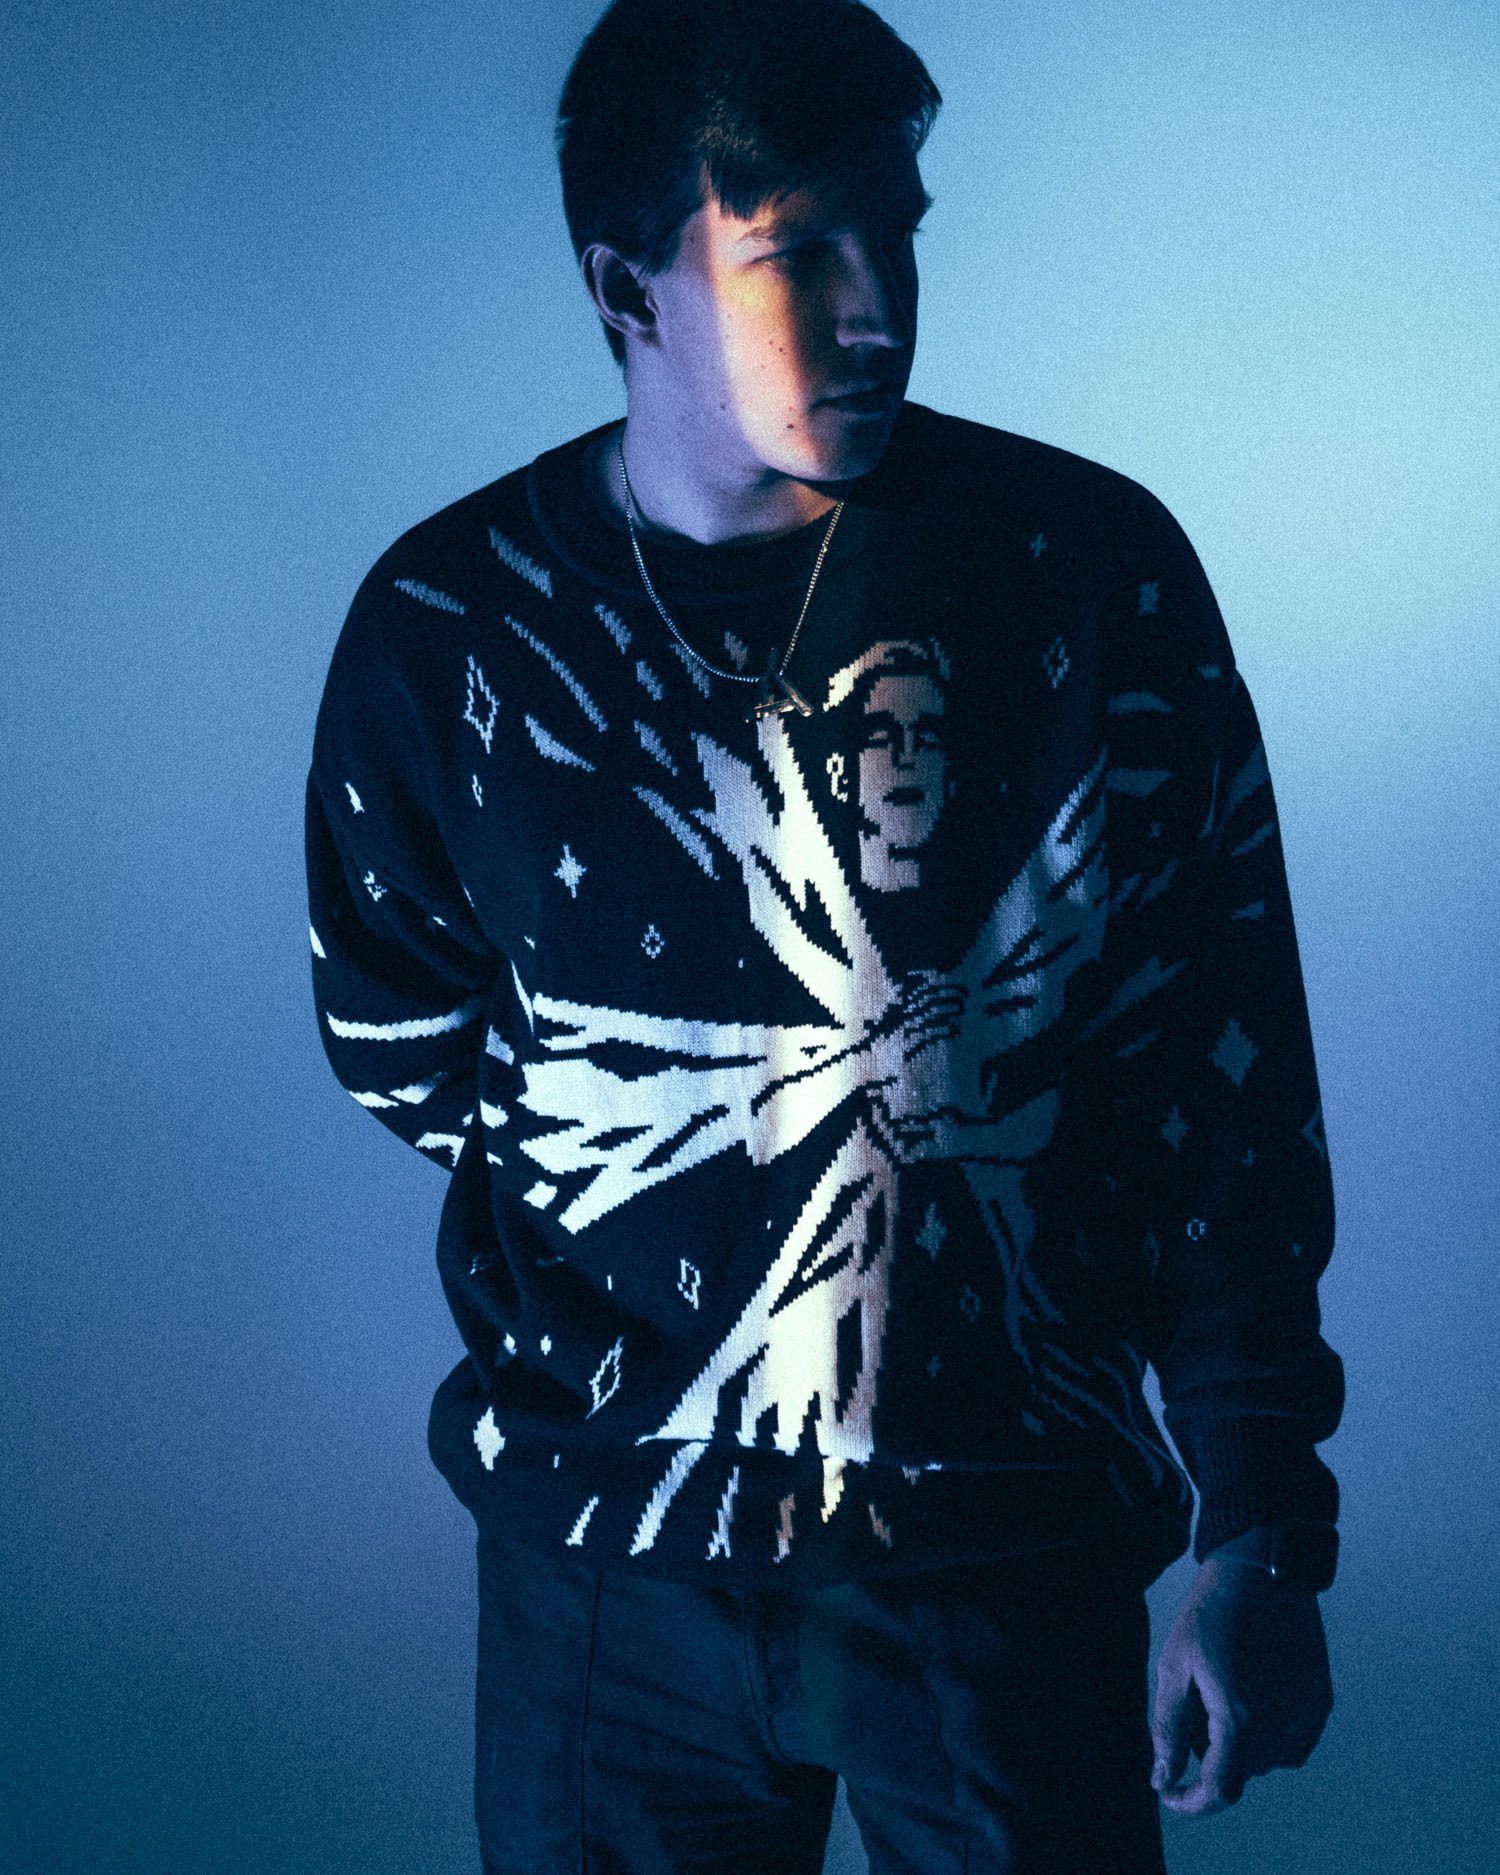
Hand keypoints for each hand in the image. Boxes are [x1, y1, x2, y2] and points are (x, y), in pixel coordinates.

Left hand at [1150, 1556, 1333, 1815]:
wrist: (1262, 1568)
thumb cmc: (1209, 1612)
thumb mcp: (1174, 1664)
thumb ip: (1167, 1728)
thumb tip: (1162, 1777)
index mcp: (1239, 1718)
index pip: (1220, 1791)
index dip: (1193, 1801)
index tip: (1171, 1791)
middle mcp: (1280, 1725)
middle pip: (1239, 1771)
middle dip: (1210, 1752)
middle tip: (1195, 1700)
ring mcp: (1306, 1715)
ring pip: (1265, 1759)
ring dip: (1240, 1743)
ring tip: (1224, 1686)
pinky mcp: (1321, 1702)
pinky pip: (1291, 1743)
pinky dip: (1268, 1734)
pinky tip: (1252, 1693)